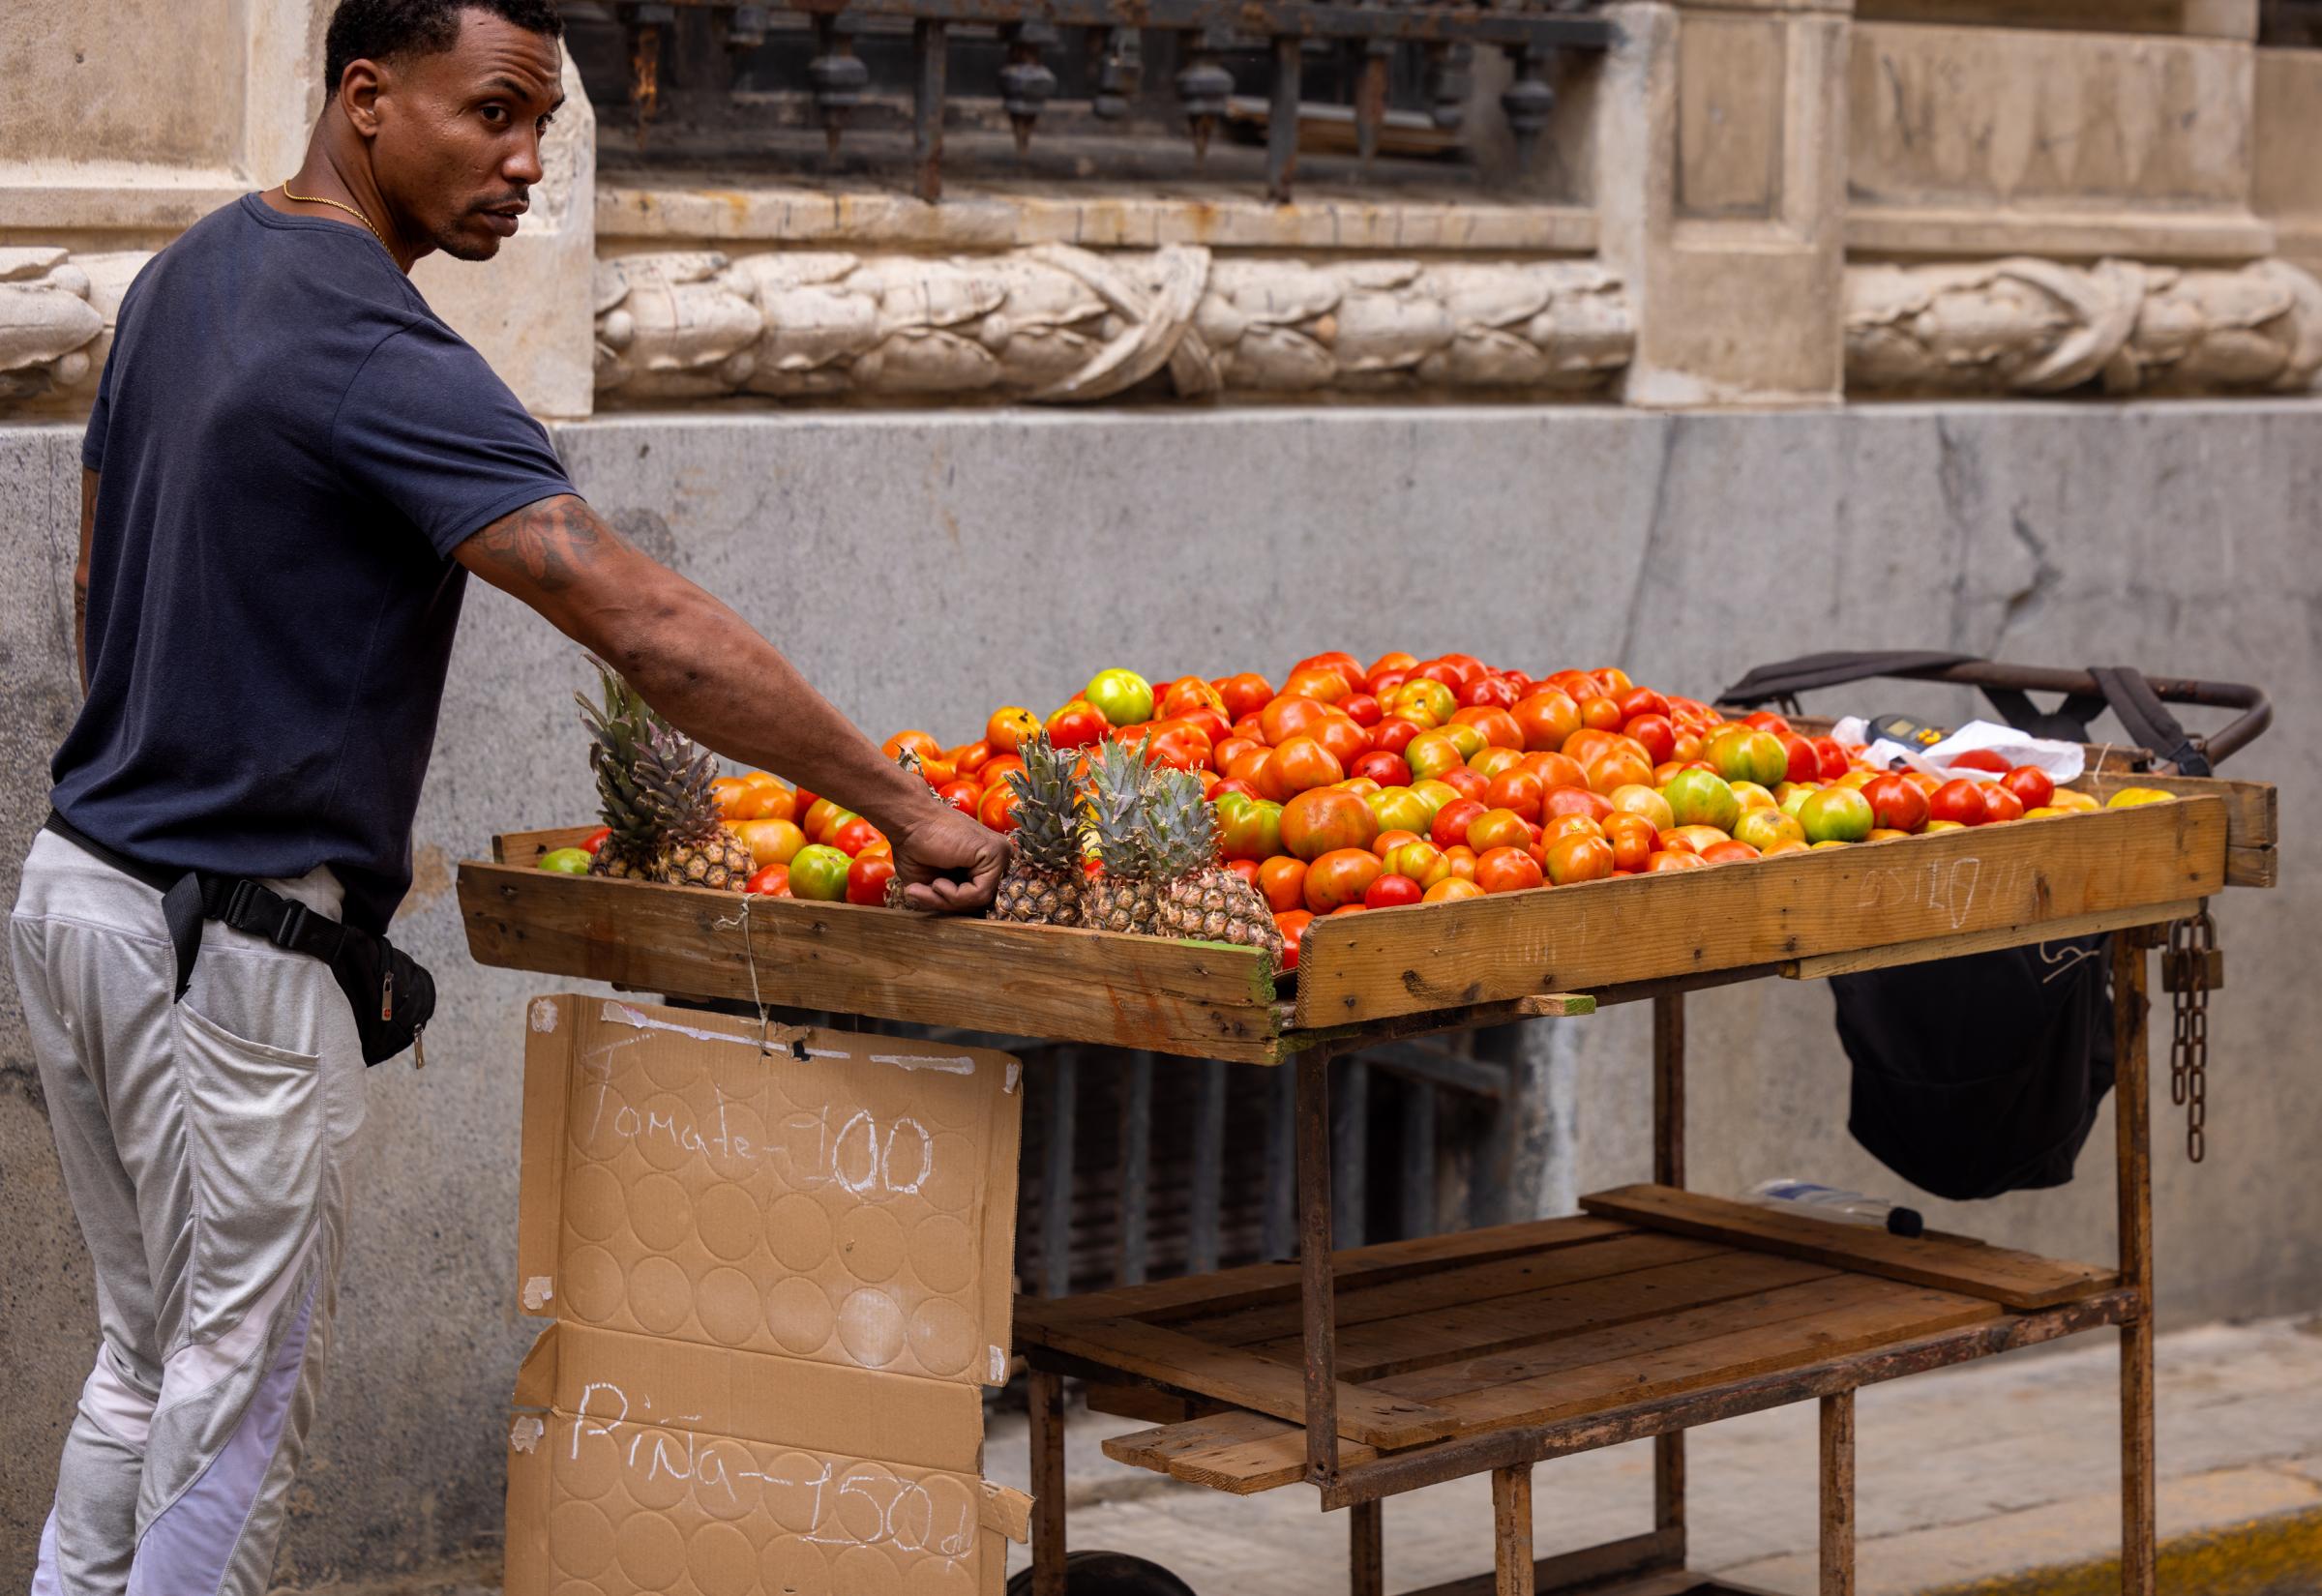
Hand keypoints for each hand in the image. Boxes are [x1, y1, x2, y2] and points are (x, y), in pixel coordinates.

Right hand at [890, 805, 1009, 913]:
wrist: (907, 821)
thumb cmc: (915, 849)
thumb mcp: (932, 886)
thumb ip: (950, 902)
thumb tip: (963, 924)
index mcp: (984, 865)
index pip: (977, 900)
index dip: (951, 906)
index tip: (924, 897)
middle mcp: (996, 859)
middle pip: (981, 902)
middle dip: (949, 905)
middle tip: (921, 894)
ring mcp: (1000, 855)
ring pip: (981, 901)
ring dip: (949, 901)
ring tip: (930, 885)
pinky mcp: (996, 853)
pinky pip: (980, 893)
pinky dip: (955, 895)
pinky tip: (940, 881)